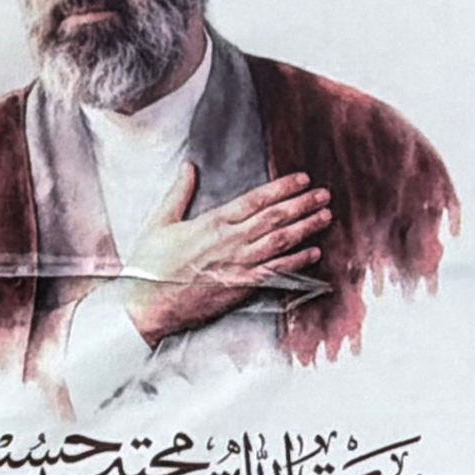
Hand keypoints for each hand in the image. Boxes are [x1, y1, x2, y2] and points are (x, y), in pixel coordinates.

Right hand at [119, 163, 329, 346]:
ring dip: (306, 228)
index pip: (255, 200)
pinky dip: (296, 261)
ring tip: (325, 216)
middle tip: (324, 194)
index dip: (282, 188)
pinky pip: (276, 271)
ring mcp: (240, 265)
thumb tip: (188, 168)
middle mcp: (231, 242)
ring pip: (281, 242)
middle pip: (275, 218)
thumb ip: (178, 194)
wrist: (150, 305)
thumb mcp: (159, 223)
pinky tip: (312, 252)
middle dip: (302, 204)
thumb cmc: (150, 266)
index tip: (302, 179)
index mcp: (212, 223)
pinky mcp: (242, 287)